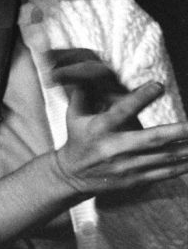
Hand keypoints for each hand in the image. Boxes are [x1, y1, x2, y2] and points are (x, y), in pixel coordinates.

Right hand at [49, 48, 187, 195]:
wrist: (73, 175)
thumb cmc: (77, 138)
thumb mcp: (74, 115)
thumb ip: (83, 92)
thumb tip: (91, 69)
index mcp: (100, 128)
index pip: (123, 110)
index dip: (141, 97)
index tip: (159, 85)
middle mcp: (115, 147)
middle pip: (152, 139)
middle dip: (177, 131)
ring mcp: (127, 166)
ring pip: (164, 157)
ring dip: (186, 149)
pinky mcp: (135, 179)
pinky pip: (164, 173)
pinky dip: (182, 166)